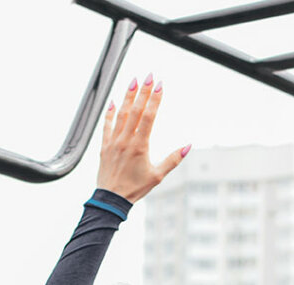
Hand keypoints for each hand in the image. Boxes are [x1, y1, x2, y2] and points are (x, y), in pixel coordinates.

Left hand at [96, 73, 190, 202]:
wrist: (111, 199)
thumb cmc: (136, 188)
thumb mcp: (158, 176)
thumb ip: (173, 159)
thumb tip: (188, 146)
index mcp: (140, 146)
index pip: (149, 117)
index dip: (155, 99)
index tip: (160, 85)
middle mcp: (126, 140)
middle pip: (136, 111)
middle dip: (143, 92)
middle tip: (149, 76)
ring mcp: (113, 141)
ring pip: (121, 114)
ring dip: (128, 97)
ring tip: (133, 81)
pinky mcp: (104, 146)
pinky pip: (107, 125)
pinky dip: (110, 113)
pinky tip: (113, 101)